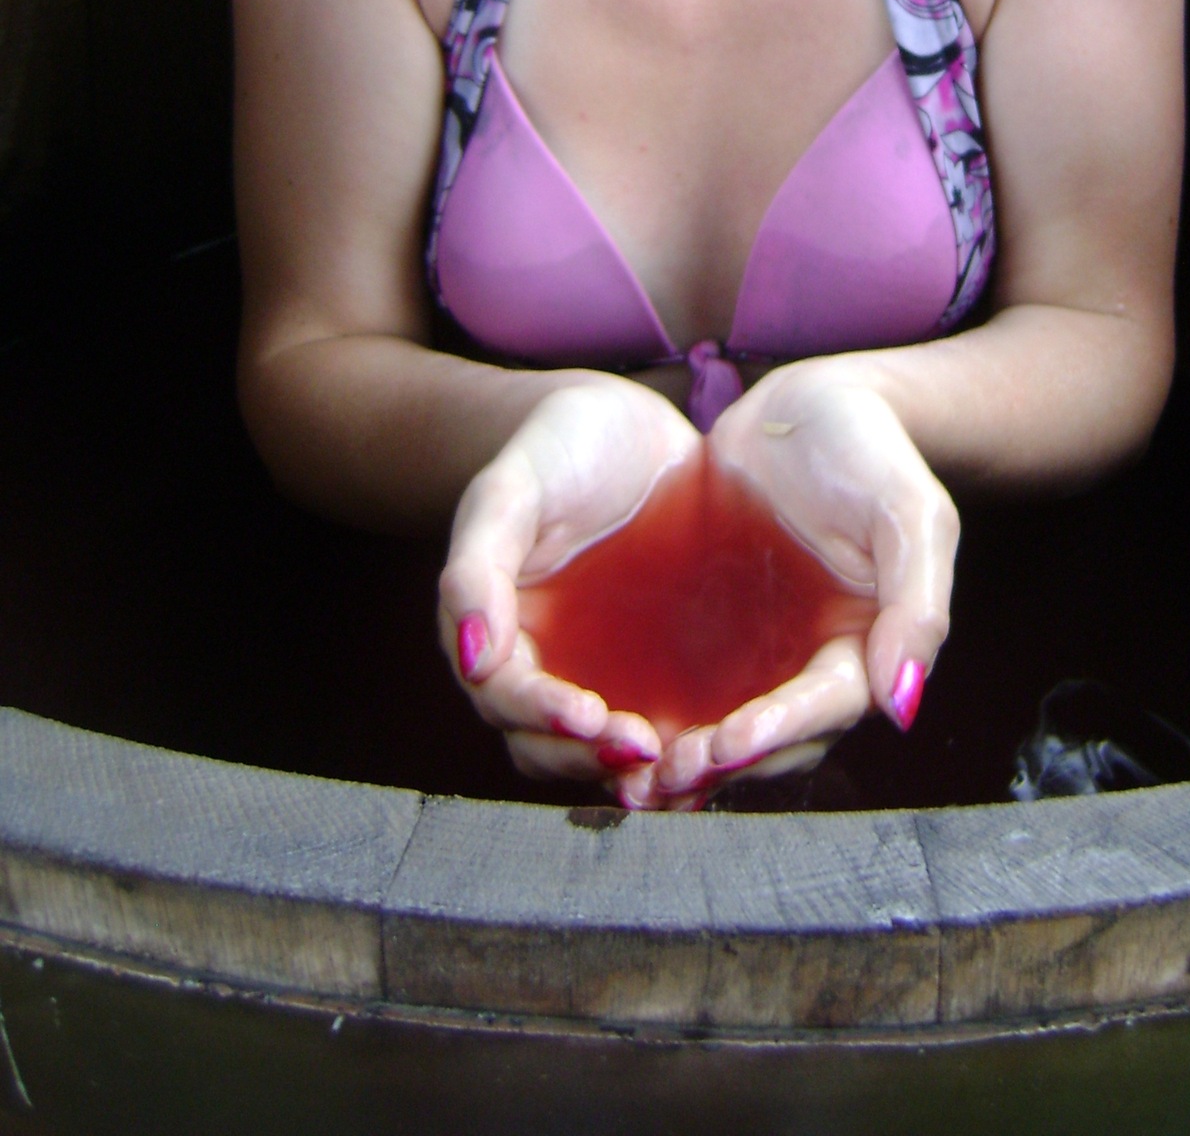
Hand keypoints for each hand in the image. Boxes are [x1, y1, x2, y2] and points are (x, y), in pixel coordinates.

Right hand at [438, 380, 698, 795]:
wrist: (622, 422)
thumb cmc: (552, 447)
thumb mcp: (507, 492)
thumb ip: (475, 569)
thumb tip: (470, 659)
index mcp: (497, 633)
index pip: (508, 699)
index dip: (542, 716)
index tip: (587, 715)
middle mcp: (546, 663)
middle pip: (551, 745)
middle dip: (590, 758)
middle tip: (643, 750)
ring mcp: (603, 668)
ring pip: (604, 749)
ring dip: (634, 769)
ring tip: (679, 766)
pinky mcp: (659, 664)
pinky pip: (666, 719)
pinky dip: (681, 745)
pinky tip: (717, 748)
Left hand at [642, 367, 958, 804]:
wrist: (808, 403)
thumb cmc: (872, 450)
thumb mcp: (912, 514)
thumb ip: (919, 605)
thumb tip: (903, 702)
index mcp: (864, 647)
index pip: (824, 709)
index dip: (777, 732)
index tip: (727, 744)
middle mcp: (811, 662)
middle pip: (772, 740)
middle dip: (722, 762)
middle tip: (666, 773)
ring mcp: (760, 649)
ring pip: (725, 726)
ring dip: (687, 757)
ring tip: (636, 772)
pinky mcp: (713, 629)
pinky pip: (687, 685)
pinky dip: (660, 714)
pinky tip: (611, 728)